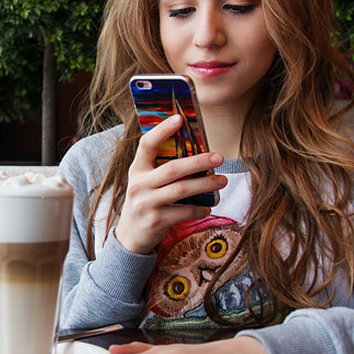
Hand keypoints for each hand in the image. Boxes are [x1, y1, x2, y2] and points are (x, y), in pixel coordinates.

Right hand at [114, 115, 226, 254]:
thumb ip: (160, 167)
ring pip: (181, 190)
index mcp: (136, 169)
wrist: (131, 235)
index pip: (146, 145)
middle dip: (198, 161)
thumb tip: (195, 150)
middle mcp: (139, 185)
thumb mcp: (145, 181)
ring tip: (222, 180)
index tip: (180, 118)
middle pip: (172, 169)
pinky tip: (208, 207)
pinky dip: (199, 209)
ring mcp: (146, 204)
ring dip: (205, 184)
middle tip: (219, 157)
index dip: (162, 130)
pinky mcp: (156, 221)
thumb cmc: (145, 201)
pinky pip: (184, 212)